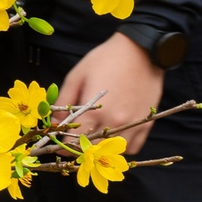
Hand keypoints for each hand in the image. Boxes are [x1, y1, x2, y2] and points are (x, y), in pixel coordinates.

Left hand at [58, 32, 164, 152]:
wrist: (140, 50)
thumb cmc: (106, 59)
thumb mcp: (77, 76)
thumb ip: (63, 101)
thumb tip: (54, 121)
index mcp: (97, 112)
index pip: (75, 140)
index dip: (63, 145)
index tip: (58, 145)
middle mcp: (116, 122)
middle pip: (94, 149)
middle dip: (80, 148)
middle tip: (72, 143)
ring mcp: (134, 124)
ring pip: (114, 150)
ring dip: (101, 148)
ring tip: (93, 139)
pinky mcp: (147, 122)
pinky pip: (133, 147)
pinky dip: (121, 146)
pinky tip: (113, 136)